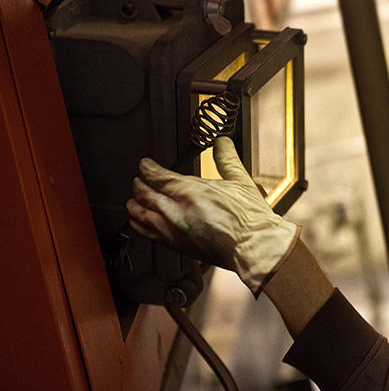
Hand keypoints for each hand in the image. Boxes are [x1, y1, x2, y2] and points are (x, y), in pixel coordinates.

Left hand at [127, 137, 299, 295]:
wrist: (252, 247)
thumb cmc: (249, 220)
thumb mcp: (240, 181)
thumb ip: (227, 159)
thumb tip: (223, 143)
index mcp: (190, 191)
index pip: (156, 176)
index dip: (147, 168)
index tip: (145, 165)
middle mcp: (175, 210)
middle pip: (144, 194)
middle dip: (139, 185)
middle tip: (139, 180)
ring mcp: (172, 229)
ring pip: (140, 214)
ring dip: (135, 204)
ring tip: (134, 200)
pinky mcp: (175, 245)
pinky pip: (146, 232)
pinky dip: (139, 224)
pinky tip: (140, 221)